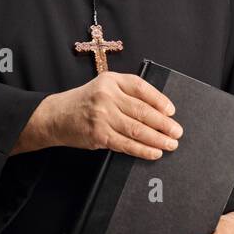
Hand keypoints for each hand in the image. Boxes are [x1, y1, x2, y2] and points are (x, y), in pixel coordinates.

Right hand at [16, 71, 182, 159]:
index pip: (141, 88)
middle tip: (177, 131)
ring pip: (136, 129)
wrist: (56, 116)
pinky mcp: (99, 134)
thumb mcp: (104, 88)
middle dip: (163, 123)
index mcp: (111, 80)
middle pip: (142, 110)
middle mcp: (107, 96)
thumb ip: (126, 95)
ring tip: (170, 144)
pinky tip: (154, 152)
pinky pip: (126, 144)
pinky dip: (142, 150)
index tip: (171, 111)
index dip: (159, 99)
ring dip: (157, 139)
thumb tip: (159, 112)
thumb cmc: (85, 102)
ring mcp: (102, 116)